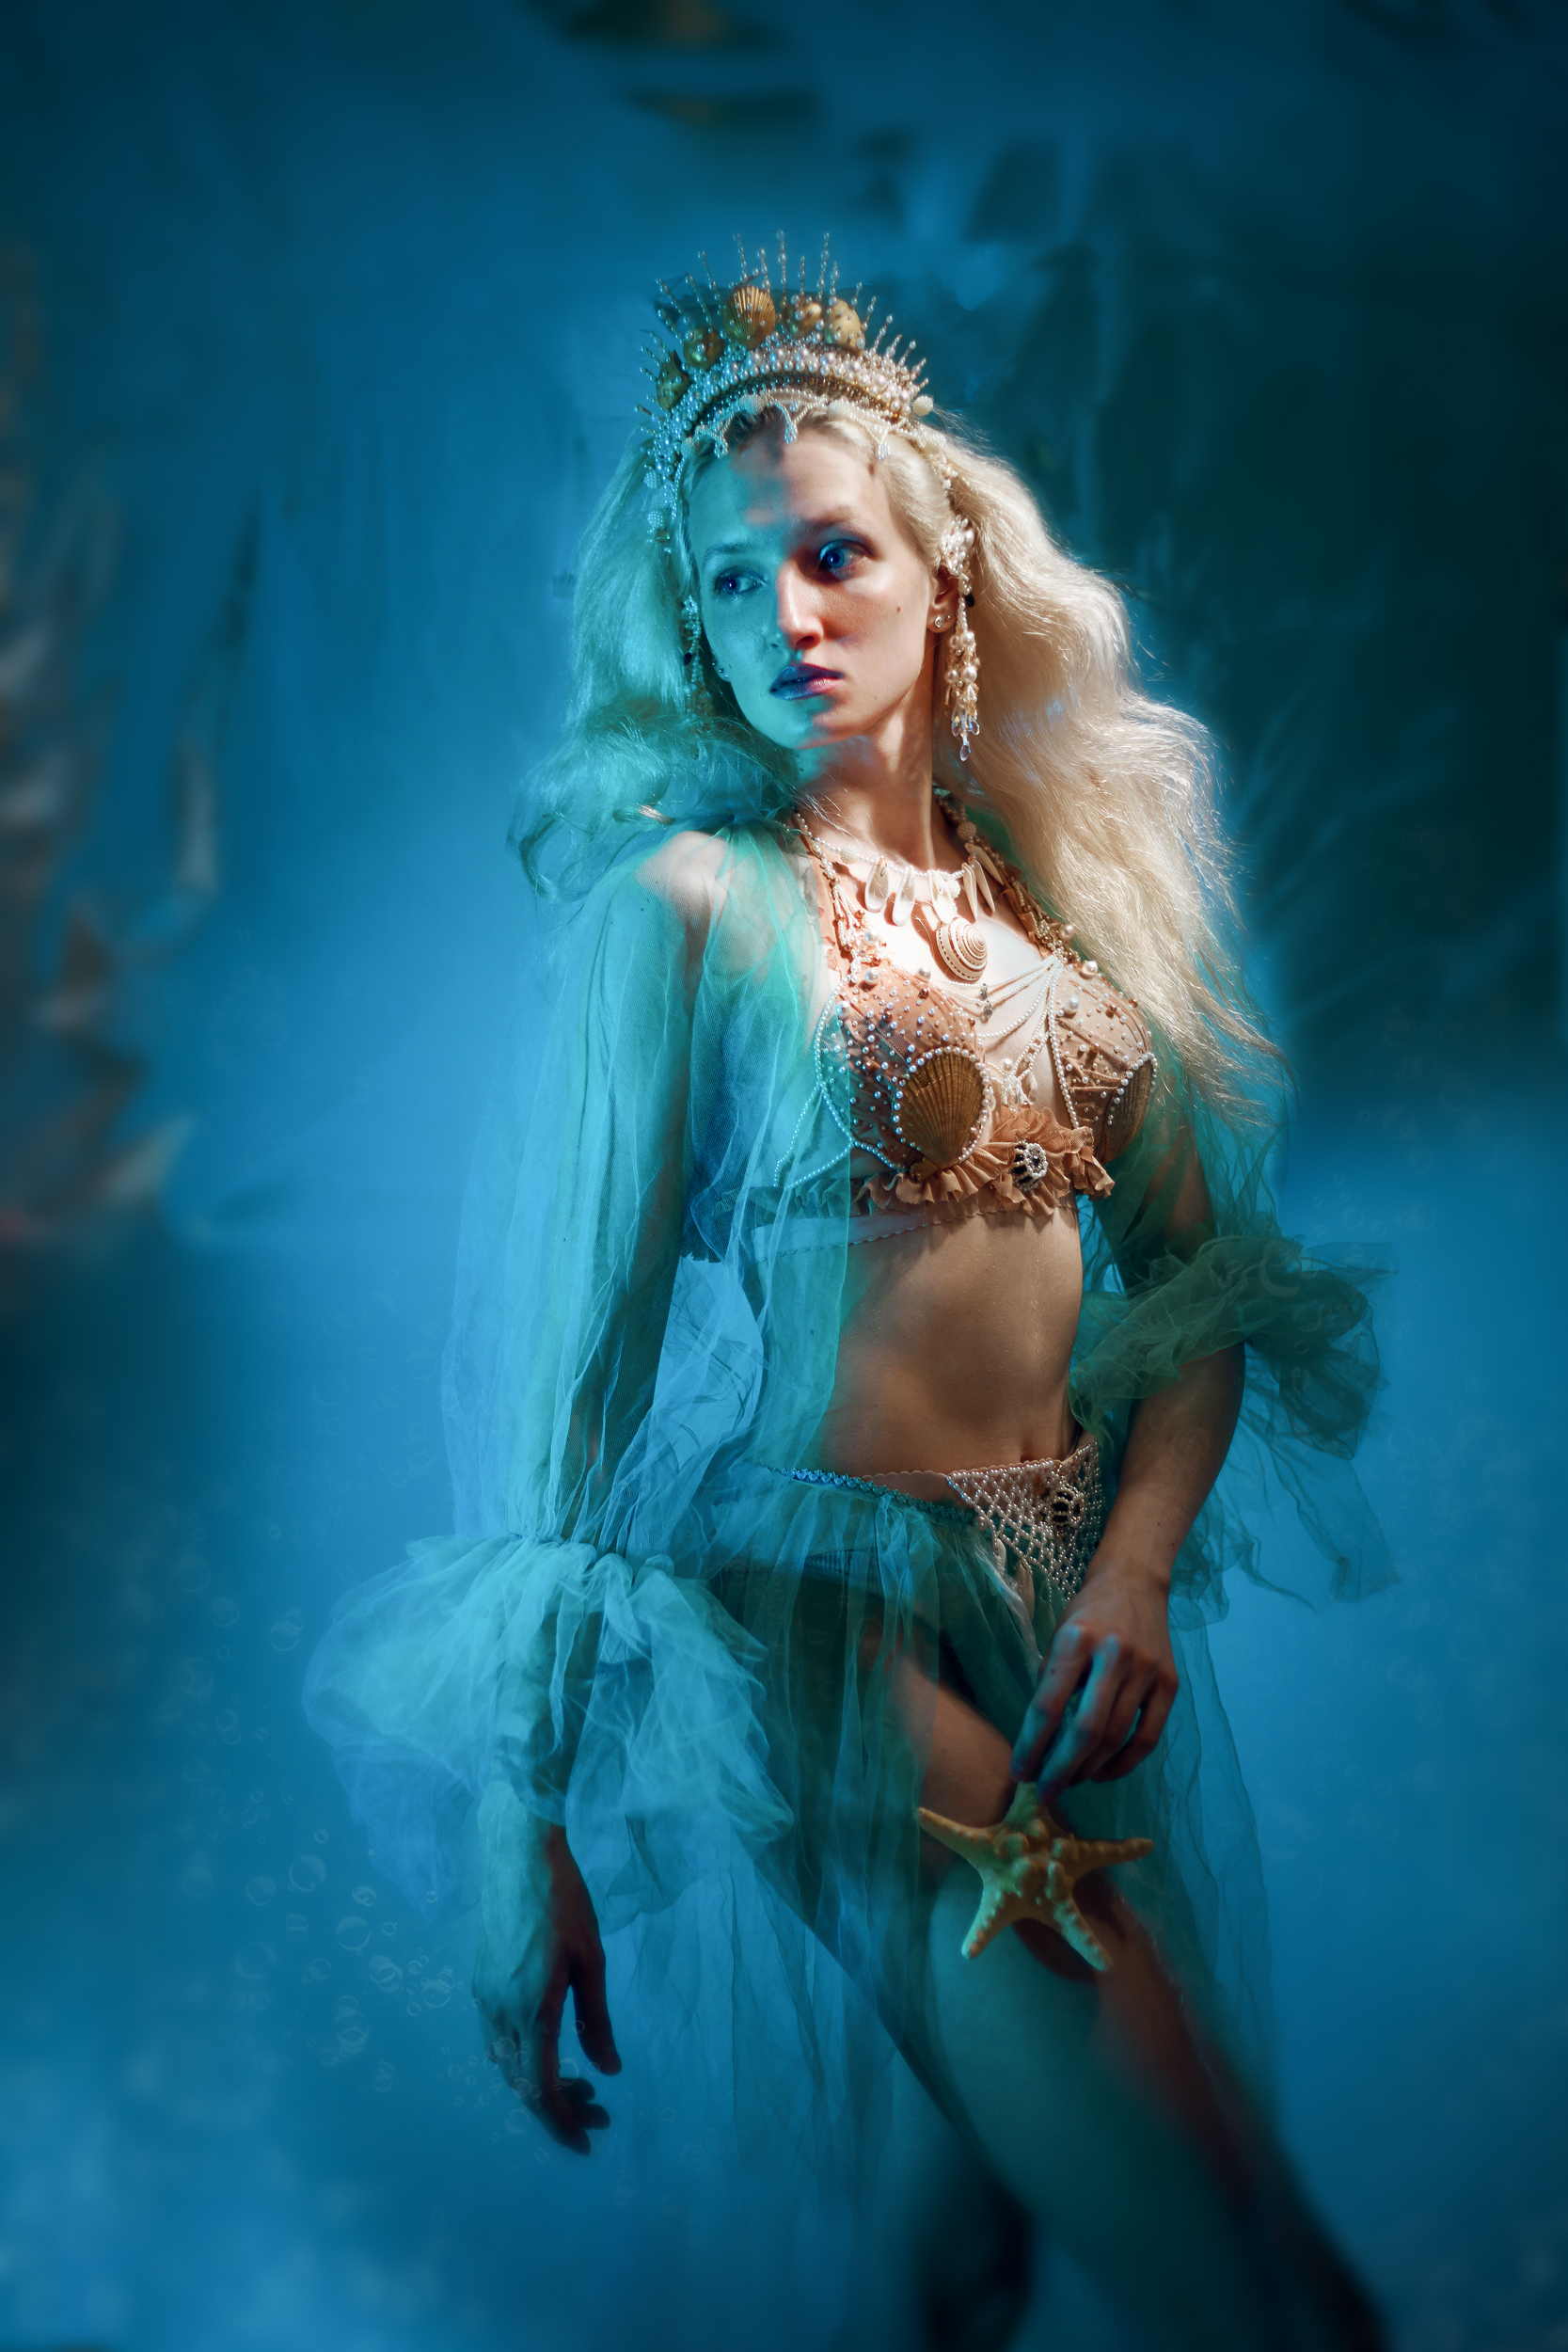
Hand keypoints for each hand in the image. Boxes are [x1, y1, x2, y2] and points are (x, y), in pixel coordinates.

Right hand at [472, 1782, 620, 2152]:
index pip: (540, 2090)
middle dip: (559, 2108)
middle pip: (522, 2085)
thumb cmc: (565, 1902)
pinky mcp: (480, 1984)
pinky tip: (547, 2050)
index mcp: (533, 2009)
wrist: (517, 1857)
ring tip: (580, 2084)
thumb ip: (597, 2021)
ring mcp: (485, 1998)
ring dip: (540, 2084)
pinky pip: (497, 2040)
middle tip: (599, 2112)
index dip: (562, 2124)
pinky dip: (522, 2059)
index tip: (586, 2142)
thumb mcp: (593, 1962)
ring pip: (507, 2065)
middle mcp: (501, 2012)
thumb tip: (608, 2072)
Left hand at [1010, 1554, 1177, 1794]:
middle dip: (1060, 1769)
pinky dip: (1124, 1763)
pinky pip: (1147, 1738)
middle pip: (1086, 1730)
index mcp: (1076, 1640)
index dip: (1031, 1746)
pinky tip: (1102, 1772)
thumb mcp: (1058, 1637)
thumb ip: (1050, 1684)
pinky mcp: (1170, 1683)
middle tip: (1044, 1792)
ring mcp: (1146, 1670)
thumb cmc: (1087, 1614)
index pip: (1048, 1706)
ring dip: (1089, 1769)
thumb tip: (1038, 1744)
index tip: (1019, 1772)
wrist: (1134, 1581)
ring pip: (1116, 1738)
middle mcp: (1114, 1654)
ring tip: (1069, 1780)